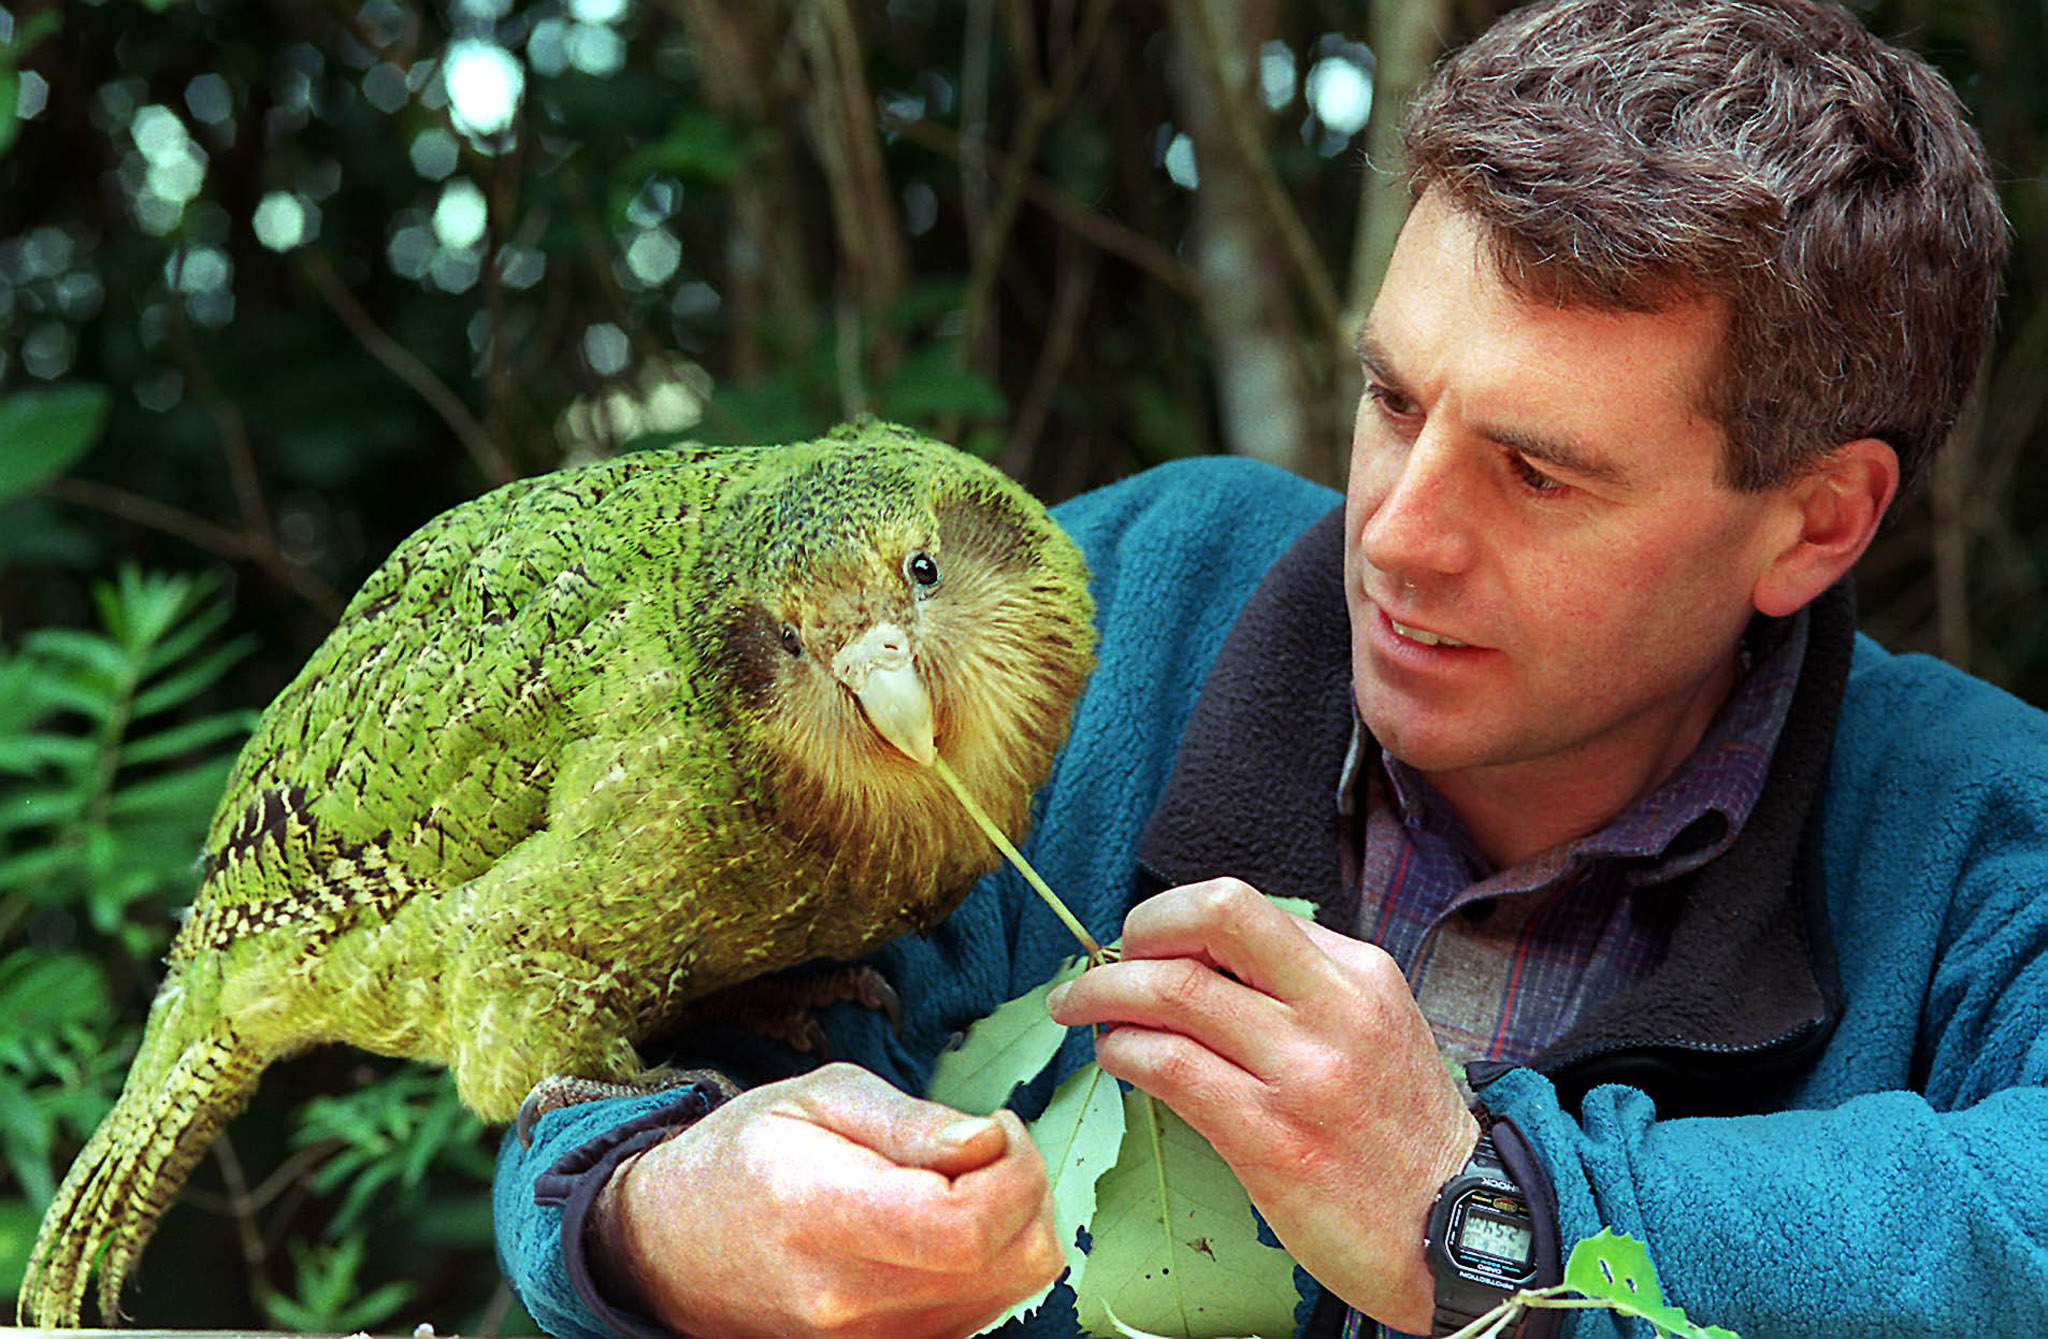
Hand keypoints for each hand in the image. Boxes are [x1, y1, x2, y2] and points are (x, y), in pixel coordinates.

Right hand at [589, 1062, 1064, 1337]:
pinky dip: (991, 1259)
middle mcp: (852, 1300)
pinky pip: (983, 1308)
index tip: (994, 1124)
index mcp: (826, 1216)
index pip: (967, 1224)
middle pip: (1011, 1261)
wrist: (671, 1246)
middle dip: (1025, 1187)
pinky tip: (947, 1220)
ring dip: (1014, 1224)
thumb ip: (910, 1121)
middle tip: (986, 1144)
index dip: (1014, 1166)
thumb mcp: (816, 1097)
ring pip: (1012, 1287)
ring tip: (962, 1179)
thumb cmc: (743, 1156)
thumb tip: (988, 1139)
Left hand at [1047, 878, 1475, 1332]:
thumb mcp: (1376, 1027)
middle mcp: (1335, 1010)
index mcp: (1359, 973)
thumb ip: (1303, 986)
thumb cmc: (1400, 1132)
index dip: (1174, 916)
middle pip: (1212, 919)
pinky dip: (1127, 1052)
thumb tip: (1202, 958)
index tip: (1145, 939)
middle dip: (1138, 929)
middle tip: (1103, 961)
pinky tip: (1118, 1058)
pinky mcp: (1272, 1139)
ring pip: (1175, 993)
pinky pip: (1173, 1069)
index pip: (1243, 908)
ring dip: (1107, 994)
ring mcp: (1304, 1073)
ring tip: (1083, 1009)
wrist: (1457, 1229)